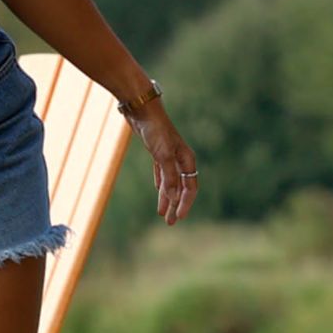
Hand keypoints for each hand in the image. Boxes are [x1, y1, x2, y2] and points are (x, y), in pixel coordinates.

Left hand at [137, 108, 198, 225]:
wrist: (142, 111)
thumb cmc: (155, 131)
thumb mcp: (162, 155)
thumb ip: (169, 176)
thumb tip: (175, 198)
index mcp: (187, 160)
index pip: (190, 188)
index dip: (185, 204)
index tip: (178, 218)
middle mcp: (181, 159)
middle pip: (181, 188)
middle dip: (176, 205)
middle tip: (170, 222)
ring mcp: (169, 156)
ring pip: (171, 183)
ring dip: (167, 198)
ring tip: (163, 214)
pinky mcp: (157, 153)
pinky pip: (162, 174)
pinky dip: (162, 185)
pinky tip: (159, 192)